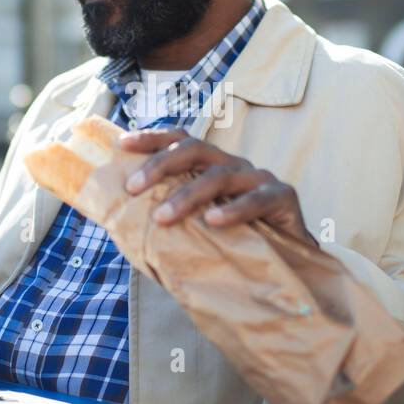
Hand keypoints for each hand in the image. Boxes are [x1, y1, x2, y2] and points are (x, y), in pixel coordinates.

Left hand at [119, 126, 318, 247]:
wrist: (285, 265)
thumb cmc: (234, 244)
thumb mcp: (197, 228)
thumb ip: (169, 220)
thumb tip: (119, 225)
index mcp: (212, 166)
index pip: (180, 140)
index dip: (152, 139)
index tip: (122, 144)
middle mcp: (234, 165)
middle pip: (195, 150)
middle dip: (160, 165)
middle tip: (132, 188)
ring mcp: (259, 178)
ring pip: (219, 176)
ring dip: (187, 195)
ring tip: (162, 216)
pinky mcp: (282, 197)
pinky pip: (256, 200)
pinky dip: (233, 209)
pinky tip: (213, 221)